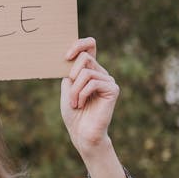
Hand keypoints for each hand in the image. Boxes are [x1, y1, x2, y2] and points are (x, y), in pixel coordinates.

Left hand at [60, 38, 119, 153]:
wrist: (82, 133)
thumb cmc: (73, 113)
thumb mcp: (67, 88)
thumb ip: (71, 71)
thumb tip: (74, 55)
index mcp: (90, 70)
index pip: (90, 46)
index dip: (79, 44)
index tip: (65, 56)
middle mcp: (101, 73)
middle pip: (85, 57)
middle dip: (72, 75)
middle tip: (70, 95)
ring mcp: (108, 80)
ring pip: (86, 73)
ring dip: (75, 90)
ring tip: (75, 103)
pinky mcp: (113, 89)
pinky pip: (93, 83)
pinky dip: (82, 94)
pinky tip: (81, 104)